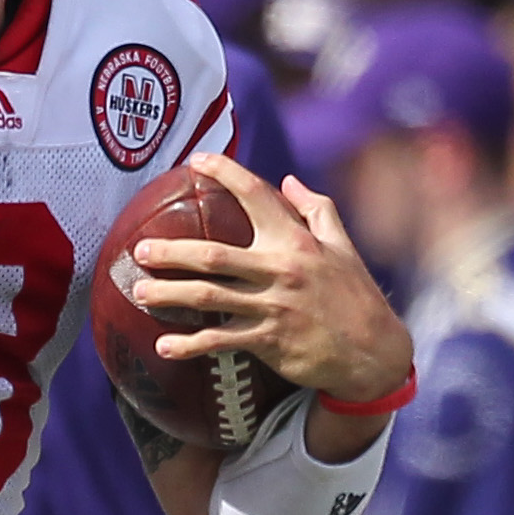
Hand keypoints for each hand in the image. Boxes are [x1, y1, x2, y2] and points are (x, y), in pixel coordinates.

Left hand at [132, 155, 415, 408]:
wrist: (373, 352)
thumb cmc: (356, 296)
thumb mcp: (344, 246)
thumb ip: (317, 210)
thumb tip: (288, 181)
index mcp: (296, 240)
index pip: (255, 194)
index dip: (223, 173)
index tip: (195, 162)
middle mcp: (281, 269)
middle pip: (213, 254)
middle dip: (171, 251)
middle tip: (140, 250)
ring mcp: (273, 306)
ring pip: (209, 297)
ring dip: (170, 294)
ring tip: (140, 292)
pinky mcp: (270, 341)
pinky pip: (221, 340)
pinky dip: (191, 344)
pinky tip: (166, 346)